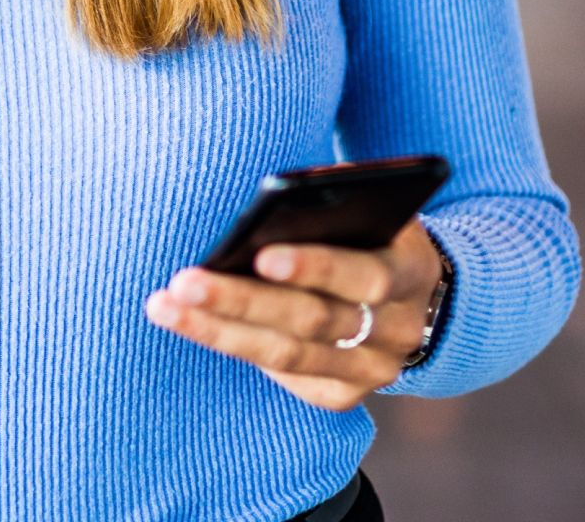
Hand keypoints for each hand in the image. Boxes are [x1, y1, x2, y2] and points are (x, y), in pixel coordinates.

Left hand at [144, 217, 443, 410]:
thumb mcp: (370, 206)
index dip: (313, 266)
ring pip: (288, 355)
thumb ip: (332, 199)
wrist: (418, 294)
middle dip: (242, 300)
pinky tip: (196, 327)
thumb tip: (273, 191)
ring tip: (166, 306)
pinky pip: (288, 380)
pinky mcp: (347, 394)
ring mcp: (374, 370)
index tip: (259, 253)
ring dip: (221, 331)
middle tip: (183, 282)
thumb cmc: (371, 228)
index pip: (362, 274)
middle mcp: (398, 330)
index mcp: (410, 270)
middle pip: (312, 320)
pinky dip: (240, 350)